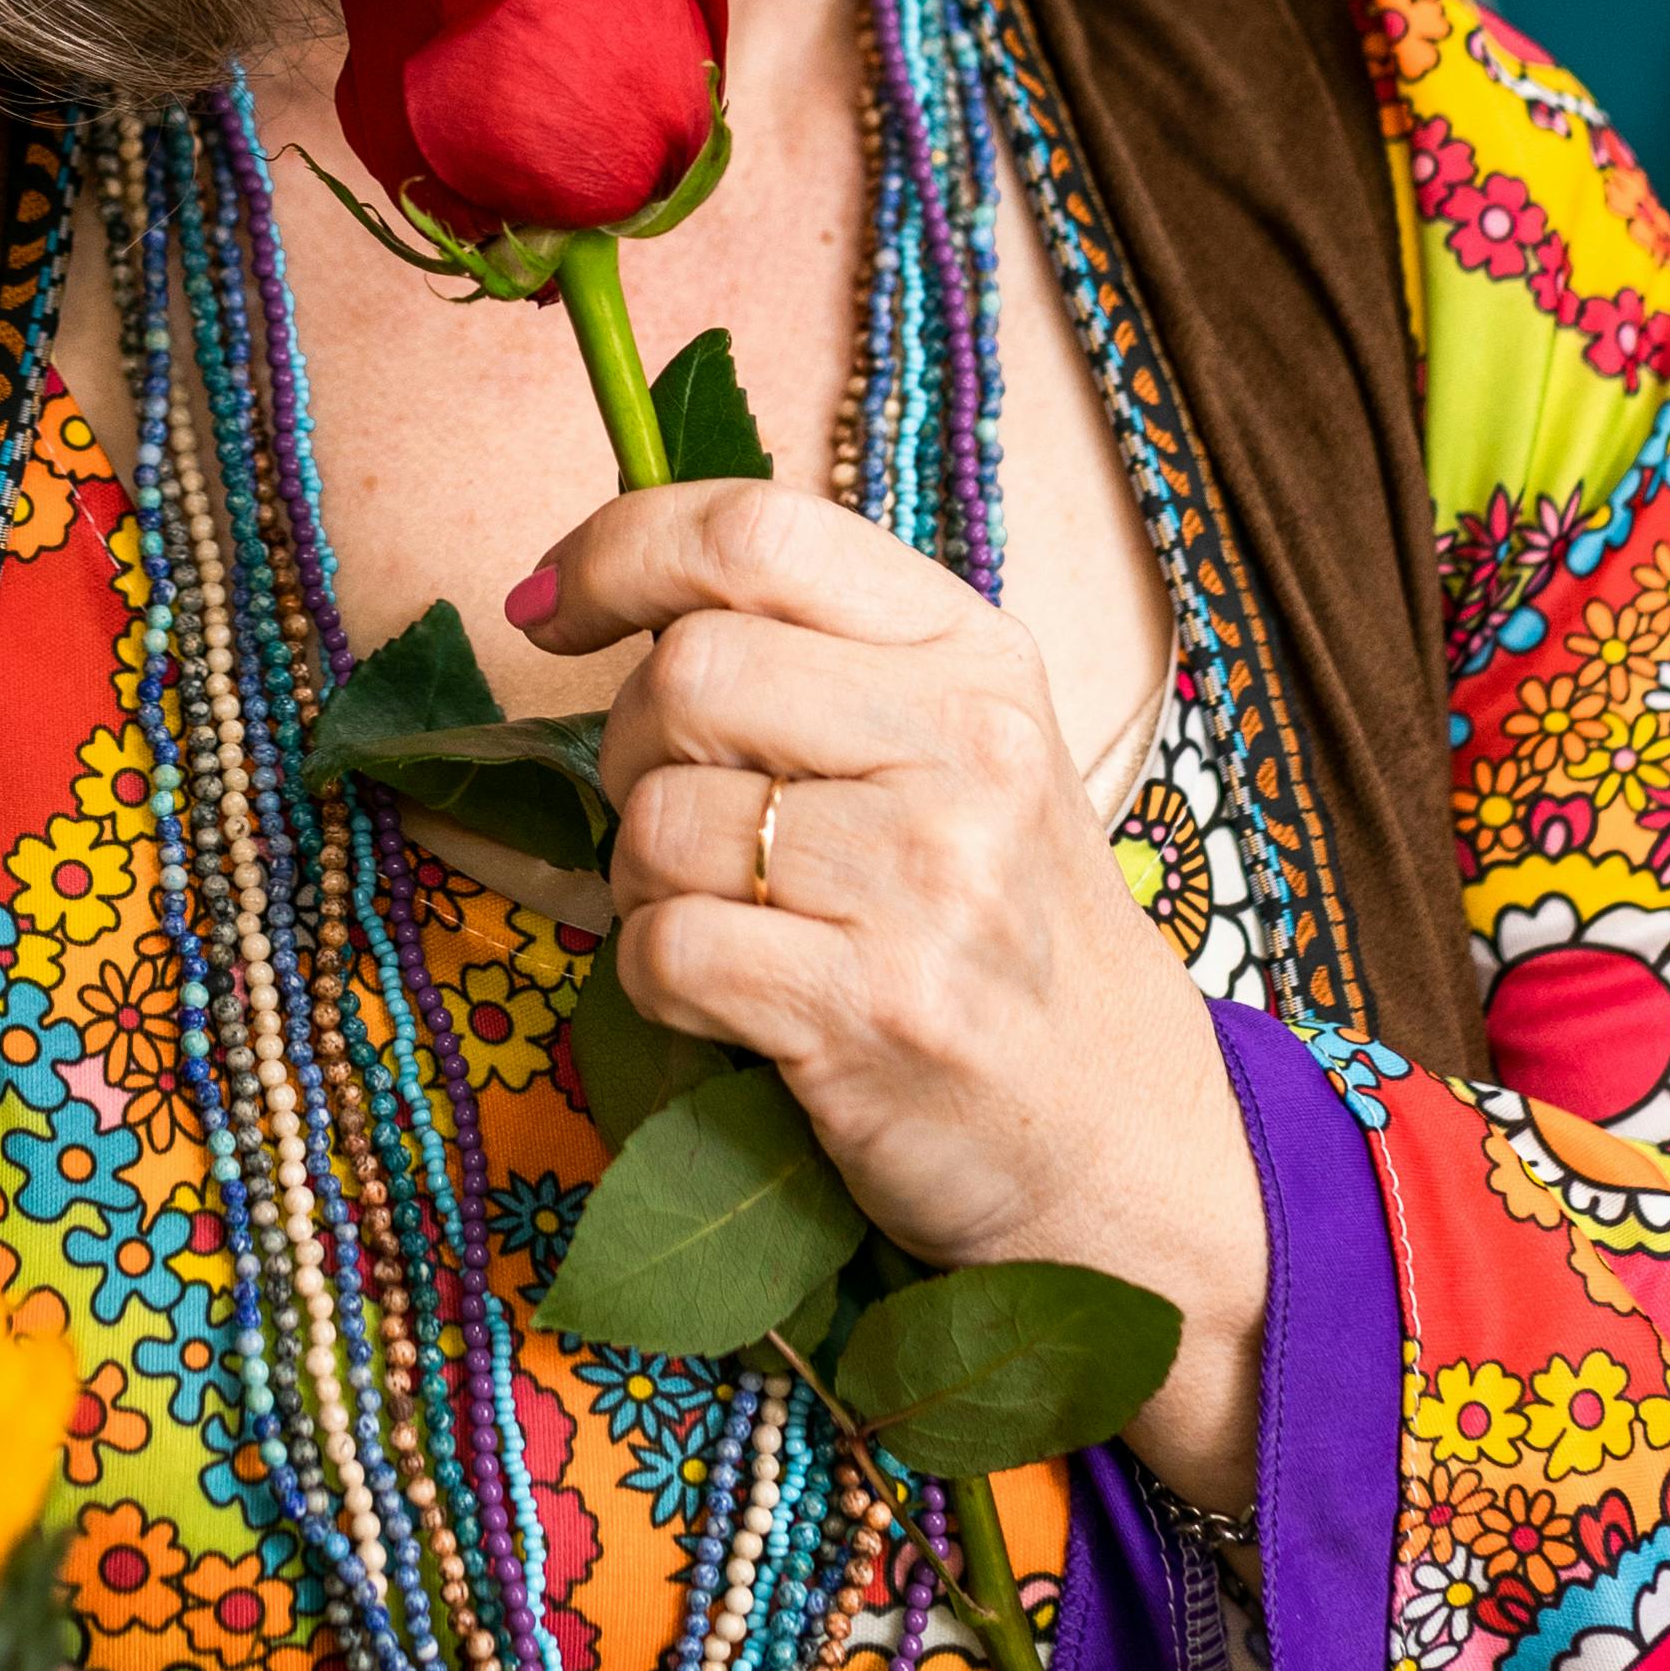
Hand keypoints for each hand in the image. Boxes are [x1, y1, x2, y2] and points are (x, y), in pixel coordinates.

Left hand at [530, 478, 1267, 1516]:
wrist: (1120, 1140)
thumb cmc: (995, 933)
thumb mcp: (950, 753)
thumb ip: (806, 663)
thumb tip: (567, 592)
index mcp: (971, 653)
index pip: (755, 530)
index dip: (618, 549)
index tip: (550, 606)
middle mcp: (965, 746)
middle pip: (685, 674)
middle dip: (630, 752)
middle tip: (681, 823)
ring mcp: (929, 881)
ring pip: (660, 820)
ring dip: (642, 883)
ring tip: (726, 924)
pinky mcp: (877, 1010)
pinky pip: (665, 948)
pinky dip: (654, 980)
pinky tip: (728, 1003)